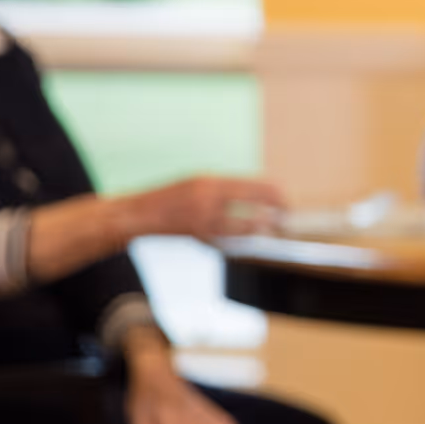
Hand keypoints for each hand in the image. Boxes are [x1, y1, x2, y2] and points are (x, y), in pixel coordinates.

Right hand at [130, 176, 284, 239]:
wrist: (138, 213)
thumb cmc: (172, 196)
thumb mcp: (199, 183)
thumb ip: (226, 189)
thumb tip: (258, 195)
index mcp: (210, 181)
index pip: (254, 187)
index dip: (275, 196)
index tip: (286, 202)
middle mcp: (207, 199)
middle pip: (253, 207)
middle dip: (274, 215)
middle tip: (286, 220)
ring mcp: (203, 220)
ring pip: (243, 229)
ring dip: (261, 230)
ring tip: (272, 230)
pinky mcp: (198, 237)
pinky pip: (228, 241)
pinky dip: (242, 241)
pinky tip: (251, 240)